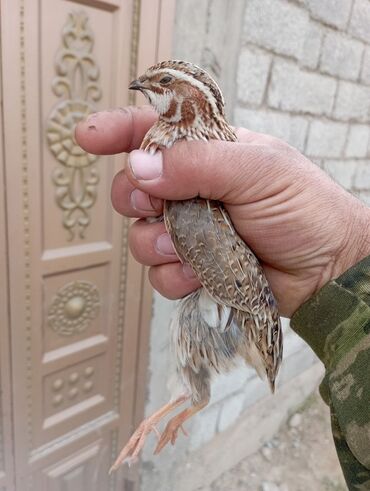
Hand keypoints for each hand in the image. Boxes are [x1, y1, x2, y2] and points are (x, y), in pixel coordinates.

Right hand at [75, 107, 369, 317]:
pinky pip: (160, 275)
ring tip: (191, 246)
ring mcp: (190, 231)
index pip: (153, 133)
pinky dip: (175, 276)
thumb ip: (198, 164)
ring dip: (157, 243)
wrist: (325, 268)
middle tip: (154, 203)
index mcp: (207, 154)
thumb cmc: (304, 208)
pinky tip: (200, 272)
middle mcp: (192, 191)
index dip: (118, 132)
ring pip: (140, 236)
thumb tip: (139, 166)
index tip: (89, 137)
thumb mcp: (258, 170)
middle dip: (135, 197)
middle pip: (133, 187)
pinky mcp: (193, 268)